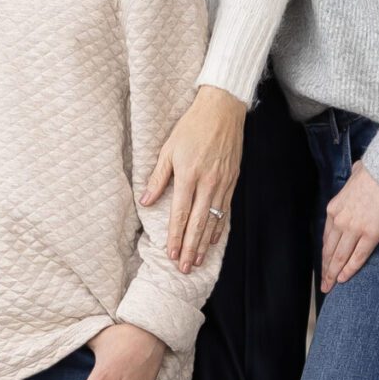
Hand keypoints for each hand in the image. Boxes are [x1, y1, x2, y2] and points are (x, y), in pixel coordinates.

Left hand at [140, 86, 246, 272]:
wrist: (222, 110)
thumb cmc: (191, 127)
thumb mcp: (168, 149)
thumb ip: (158, 177)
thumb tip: (146, 201)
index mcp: (189, 175)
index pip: (180, 214)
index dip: (176, 236)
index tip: (171, 254)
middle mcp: (208, 183)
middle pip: (198, 223)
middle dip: (190, 248)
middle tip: (185, 269)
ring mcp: (222, 183)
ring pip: (213, 221)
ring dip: (204, 243)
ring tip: (197, 261)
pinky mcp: (232, 180)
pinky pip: (225, 210)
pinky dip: (219, 227)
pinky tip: (212, 240)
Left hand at [322, 165, 378, 293]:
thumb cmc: (373, 172)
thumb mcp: (354, 175)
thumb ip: (353, 179)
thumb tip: (357, 170)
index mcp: (333, 209)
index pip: (327, 237)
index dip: (325, 254)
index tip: (323, 265)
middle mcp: (339, 222)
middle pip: (330, 251)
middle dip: (326, 269)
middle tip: (324, 284)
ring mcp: (353, 229)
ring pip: (340, 257)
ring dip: (334, 273)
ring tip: (331, 286)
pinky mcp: (370, 235)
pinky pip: (357, 257)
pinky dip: (349, 269)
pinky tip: (344, 279)